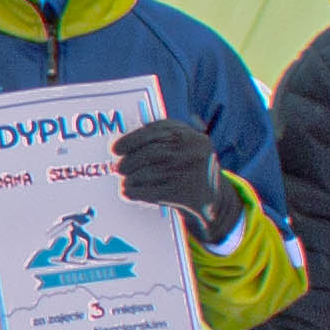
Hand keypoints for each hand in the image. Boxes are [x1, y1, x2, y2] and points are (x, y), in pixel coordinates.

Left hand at [113, 118, 233, 235]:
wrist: (214, 197)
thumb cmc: (188, 165)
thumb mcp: (183, 143)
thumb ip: (158, 135)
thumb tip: (121, 142)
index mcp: (190, 136)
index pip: (155, 132)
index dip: (131, 140)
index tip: (115, 149)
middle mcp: (191, 152)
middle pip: (151, 153)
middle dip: (129, 161)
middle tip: (119, 168)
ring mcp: (189, 174)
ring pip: (148, 174)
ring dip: (130, 178)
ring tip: (126, 179)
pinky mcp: (183, 195)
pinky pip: (150, 192)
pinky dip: (134, 191)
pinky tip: (128, 191)